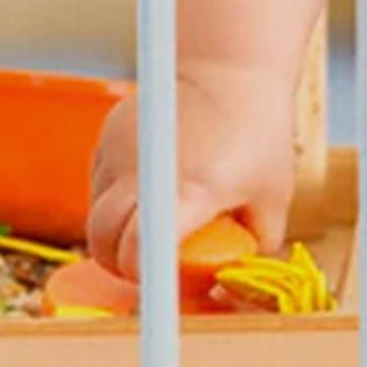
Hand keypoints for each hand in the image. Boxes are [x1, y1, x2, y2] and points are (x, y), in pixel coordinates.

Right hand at [85, 55, 297, 279]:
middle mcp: (148, 165)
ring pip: (95, 212)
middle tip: (142, 272)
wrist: (231, 70)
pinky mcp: (109, 132)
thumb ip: (251, 254)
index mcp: (194, 188)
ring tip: (147, 229)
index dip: (142, 278)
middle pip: (101, 239)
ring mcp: (122, 146)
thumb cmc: (259, 139)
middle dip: (115, 265)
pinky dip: (112, 201)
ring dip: (112, 233)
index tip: (157, 286)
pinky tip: (146, 192)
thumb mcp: (271, 202)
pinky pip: (98, 184)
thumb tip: (225, 296)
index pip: (142, 249)